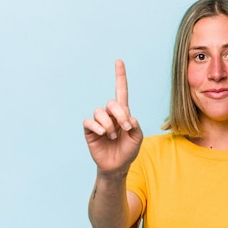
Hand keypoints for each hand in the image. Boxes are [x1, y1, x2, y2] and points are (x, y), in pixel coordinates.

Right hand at [83, 59, 142, 177]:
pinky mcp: (90, 130)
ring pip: (100, 112)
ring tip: (112, 136)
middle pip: (112, 102)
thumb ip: (134, 124)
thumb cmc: (128, 151)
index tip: (118, 61)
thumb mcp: (137, 137)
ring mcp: (99, 122)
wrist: (118, 166)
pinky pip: (90, 121)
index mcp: (123, 113)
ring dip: (109, 125)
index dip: (120, 76)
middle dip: (120, 114)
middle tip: (125, 128)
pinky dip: (98, 127)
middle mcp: (110, 115)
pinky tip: (103, 134)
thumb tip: (125, 117)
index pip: (121, 91)